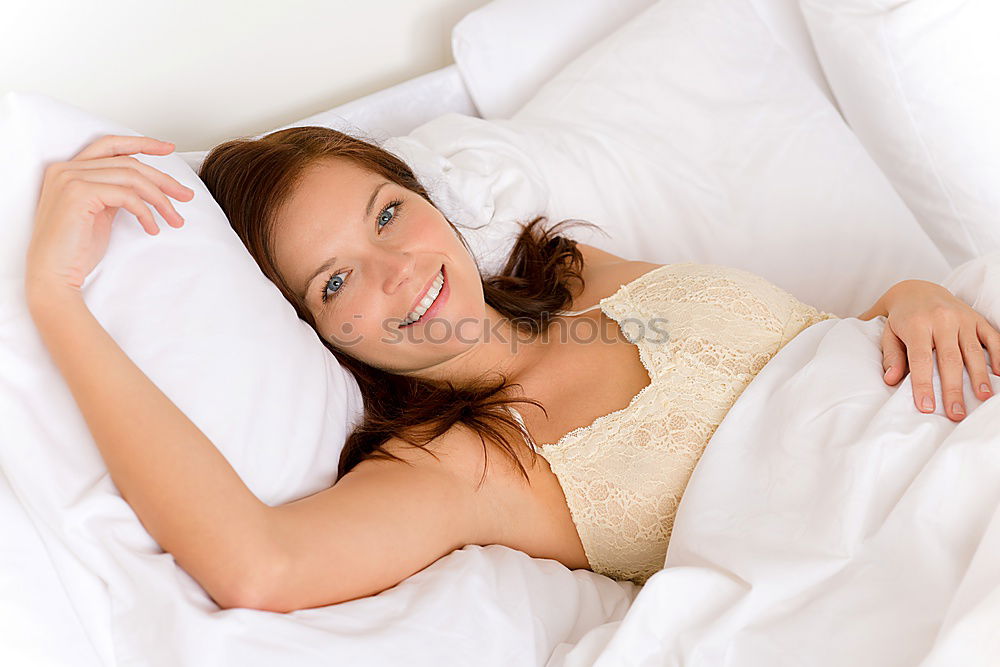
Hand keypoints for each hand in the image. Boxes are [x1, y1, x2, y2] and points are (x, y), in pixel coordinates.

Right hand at [25, 134, 194, 298]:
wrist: (53, 275)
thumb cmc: (75, 250)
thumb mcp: (100, 213)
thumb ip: (115, 193)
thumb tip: (144, 187)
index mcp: (68, 169)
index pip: (111, 145)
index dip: (142, 143)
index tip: (168, 149)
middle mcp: (66, 169)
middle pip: (128, 163)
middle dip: (163, 179)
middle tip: (186, 196)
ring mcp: (70, 179)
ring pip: (132, 177)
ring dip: (161, 199)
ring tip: (175, 219)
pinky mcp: (79, 194)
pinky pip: (127, 196)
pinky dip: (146, 212)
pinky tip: (152, 228)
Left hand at [879, 280, 999, 420]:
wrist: (917, 289)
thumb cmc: (901, 319)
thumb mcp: (888, 334)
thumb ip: (891, 356)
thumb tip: (891, 380)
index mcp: (916, 325)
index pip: (920, 359)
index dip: (924, 384)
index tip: (926, 408)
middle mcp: (941, 320)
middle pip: (949, 359)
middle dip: (953, 389)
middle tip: (956, 414)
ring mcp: (962, 318)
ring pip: (973, 351)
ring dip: (979, 376)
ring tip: (983, 398)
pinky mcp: (976, 318)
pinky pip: (991, 336)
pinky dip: (999, 354)